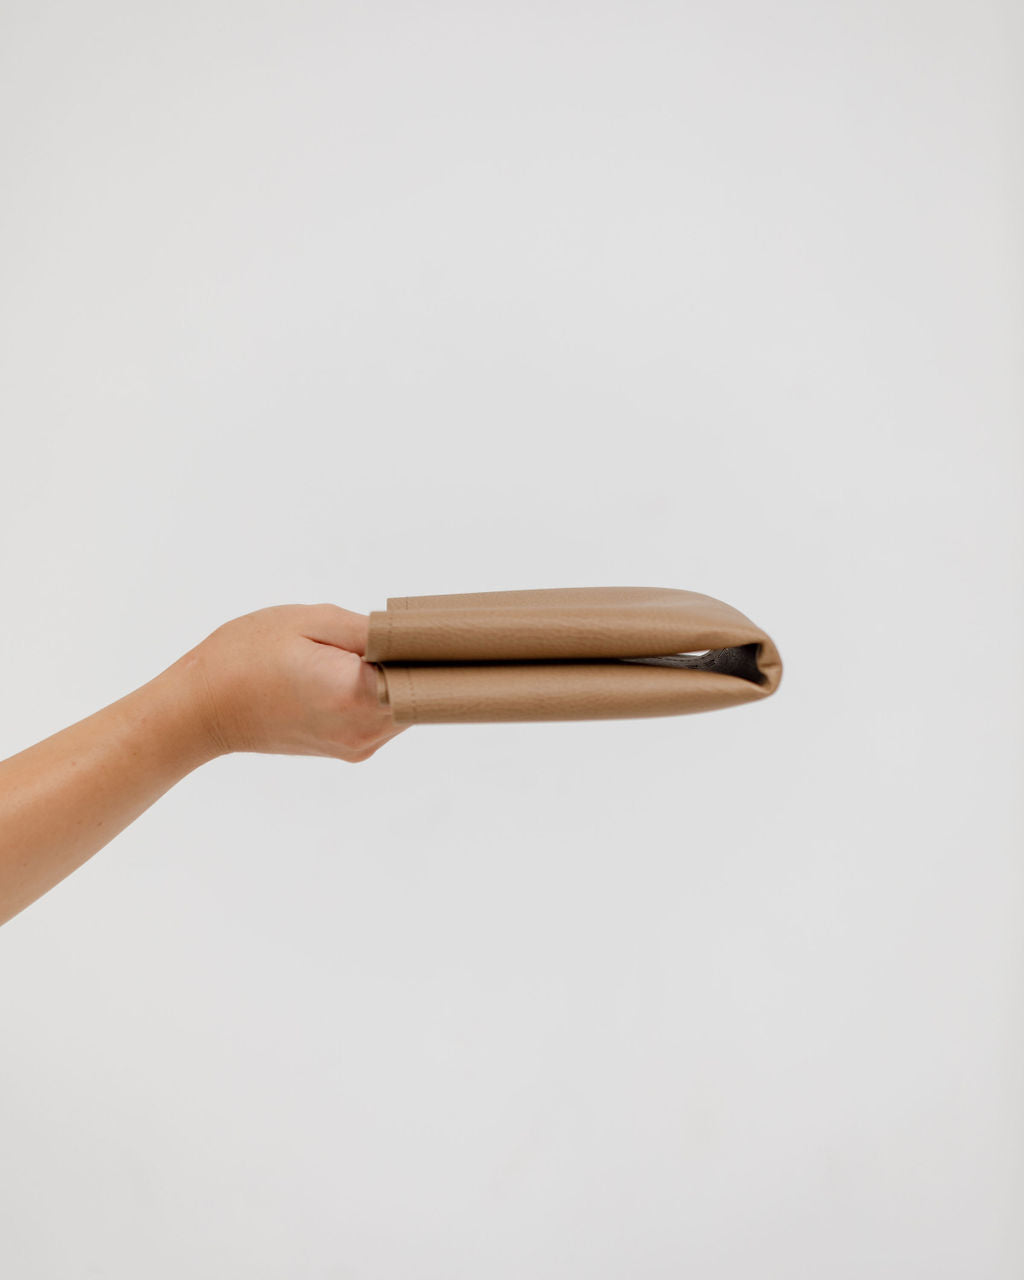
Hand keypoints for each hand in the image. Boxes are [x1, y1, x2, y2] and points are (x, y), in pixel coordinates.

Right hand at [176, 603, 406, 761]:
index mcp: (357, 694)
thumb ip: (370, 631)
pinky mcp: (350, 750)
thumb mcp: (308, 621)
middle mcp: (365, 729)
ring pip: (407, 705)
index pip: (426, 672)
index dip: (431, 646)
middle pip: (423, 692)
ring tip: (369, 648)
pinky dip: (382, 693)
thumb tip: (413, 637)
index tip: (427, 626)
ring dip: (398, 677)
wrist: (200, 711)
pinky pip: (385, 716)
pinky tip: (356, 670)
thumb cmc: (245, 656)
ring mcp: (358, 744)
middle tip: (401, 630)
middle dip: (418, 660)